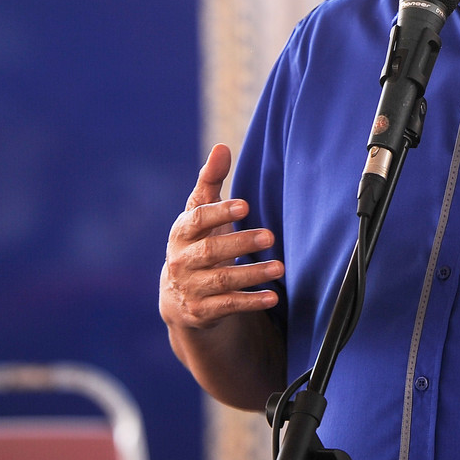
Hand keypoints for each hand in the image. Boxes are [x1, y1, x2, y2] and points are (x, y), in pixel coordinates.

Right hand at [159, 143, 283, 331]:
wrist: (178, 296)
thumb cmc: (197, 241)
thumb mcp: (199, 213)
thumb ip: (210, 182)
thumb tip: (221, 147)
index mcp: (182, 233)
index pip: (197, 220)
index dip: (220, 212)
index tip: (245, 205)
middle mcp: (182, 261)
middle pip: (211, 251)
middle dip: (241, 243)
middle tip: (270, 235)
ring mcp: (191, 287)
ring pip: (222, 281)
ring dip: (252, 274)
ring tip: (280, 266)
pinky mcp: (203, 311)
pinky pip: (228, 306)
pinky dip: (250, 302)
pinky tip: (272, 297)